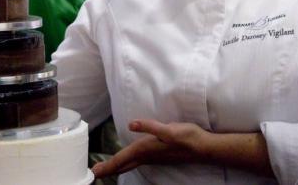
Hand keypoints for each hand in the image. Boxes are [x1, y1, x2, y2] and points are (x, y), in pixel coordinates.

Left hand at [92, 119, 208, 177]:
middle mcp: (147, 156)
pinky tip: (126, 161)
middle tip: (94, 173)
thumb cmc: (187, 137)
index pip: (122, 159)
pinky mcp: (158, 155)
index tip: (94, 172)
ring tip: (105, 168)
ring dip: (116, 166)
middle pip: (123, 165)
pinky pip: (136, 161)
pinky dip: (127, 163)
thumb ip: (150, 127)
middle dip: (108, 169)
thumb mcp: (169, 129)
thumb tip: (131, 124)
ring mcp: (152, 157)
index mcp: (145, 149)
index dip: (107, 165)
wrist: (203, 147)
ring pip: (129, 164)